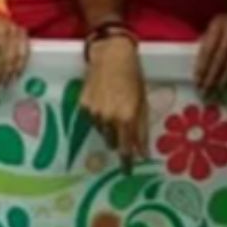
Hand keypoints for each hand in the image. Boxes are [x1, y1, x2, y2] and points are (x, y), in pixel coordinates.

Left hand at [0, 12, 28, 88]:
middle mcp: (6, 30)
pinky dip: (21, 65)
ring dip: (11, 72)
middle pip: (7, 54)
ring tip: (4, 85)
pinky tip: (16, 76)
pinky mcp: (23, 37)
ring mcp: (17, 33)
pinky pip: (26, 53)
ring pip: (17, 55)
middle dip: (0, 72)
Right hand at [80, 34, 148, 163]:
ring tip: (114, 112)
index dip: (127, 161)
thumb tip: (143, 153)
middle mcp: (109, 118)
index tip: (128, 171)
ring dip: (109, 128)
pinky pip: (92, 119)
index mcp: (127, 118)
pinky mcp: (83, 104)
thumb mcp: (143, 103)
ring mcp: (94, 112)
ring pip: (102, 131)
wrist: (111, 55)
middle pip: (112, 142)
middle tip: (123, 139)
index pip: (126, 149)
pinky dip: (99, 117)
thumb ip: (141, 129)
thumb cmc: (133, 77)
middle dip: (118, 143)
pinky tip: (104, 104)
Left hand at [193, 12, 226, 94]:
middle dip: (212, 78)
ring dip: (225, 81)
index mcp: (218, 25)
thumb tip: (200, 65)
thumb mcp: (215, 27)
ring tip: (217, 93)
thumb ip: (207, 42)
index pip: (208, 50)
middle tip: (205, 93)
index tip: (197, 82)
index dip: (202, 67)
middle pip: (220, 59)